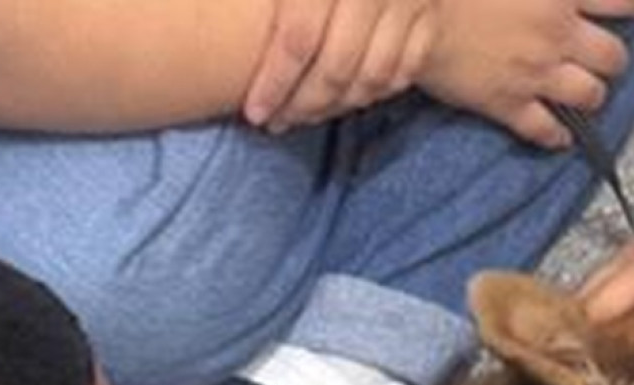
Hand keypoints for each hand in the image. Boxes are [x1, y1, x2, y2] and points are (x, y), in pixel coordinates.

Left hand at [243, 0, 438, 130]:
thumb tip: (200, 8)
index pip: (298, 37)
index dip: (275, 81)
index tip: (254, 113)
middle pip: (335, 68)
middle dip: (302, 106)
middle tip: (276, 124)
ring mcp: (412, 3)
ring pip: (371, 79)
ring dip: (335, 108)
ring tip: (304, 116)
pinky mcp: (432, 22)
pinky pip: (401, 75)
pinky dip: (373, 95)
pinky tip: (344, 102)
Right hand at [419, 0, 633, 149]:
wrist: (413, 13)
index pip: (624, 1)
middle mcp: (557, 35)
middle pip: (613, 58)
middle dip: (613, 59)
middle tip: (605, 56)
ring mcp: (535, 75)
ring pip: (590, 97)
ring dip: (593, 95)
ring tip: (586, 92)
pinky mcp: (509, 105)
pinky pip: (546, 131)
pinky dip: (557, 136)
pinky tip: (559, 134)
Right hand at [582, 160, 633, 345]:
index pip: (589, 311)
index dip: (585, 341)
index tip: (590, 365)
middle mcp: (628, 258)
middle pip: (583, 297)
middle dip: (583, 329)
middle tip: (594, 359)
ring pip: (597, 285)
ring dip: (599, 314)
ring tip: (613, 345)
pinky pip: (617, 275)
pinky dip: (616, 299)